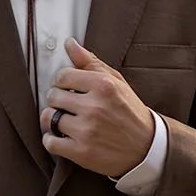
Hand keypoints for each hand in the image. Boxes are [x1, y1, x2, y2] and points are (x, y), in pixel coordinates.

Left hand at [39, 37, 155, 177]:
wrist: (146, 147)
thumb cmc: (129, 112)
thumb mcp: (116, 82)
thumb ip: (90, 62)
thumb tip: (70, 43)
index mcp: (104, 86)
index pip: (62, 76)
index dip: (62, 82)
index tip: (68, 88)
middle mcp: (94, 107)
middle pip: (53, 96)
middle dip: (58, 99)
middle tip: (68, 105)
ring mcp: (87, 130)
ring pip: (48, 117)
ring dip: (53, 119)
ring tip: (65, 120)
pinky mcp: (81, 152)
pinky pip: (50, 142)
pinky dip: (51, 140)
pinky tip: (62, 137)